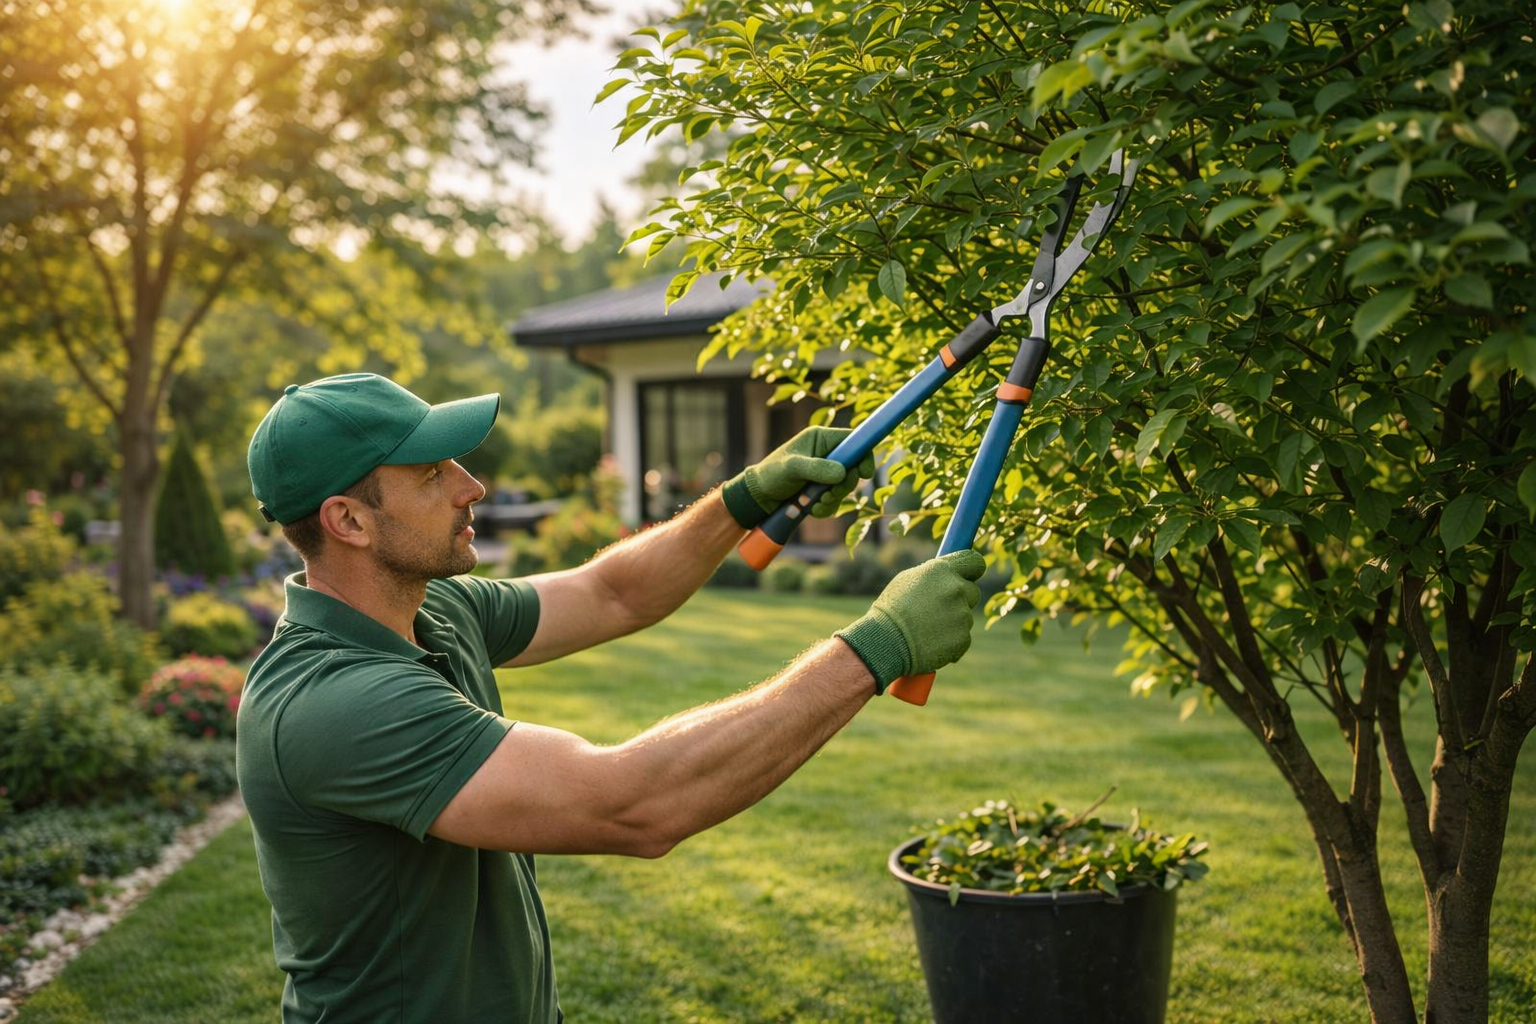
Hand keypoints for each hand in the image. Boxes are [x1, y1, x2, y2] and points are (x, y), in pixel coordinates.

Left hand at [720, 426, 876, 528]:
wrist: (758, 497)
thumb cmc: (771, 474)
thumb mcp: (792, 468)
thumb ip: (816, 468)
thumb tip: (842, 472)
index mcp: (821, 439)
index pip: (853, 441)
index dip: (863, 455)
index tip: (864, 474)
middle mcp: (826, 454)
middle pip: (853, 468)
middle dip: (843, 485)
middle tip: (828, 494)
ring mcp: (825, 473)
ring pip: (844, 488)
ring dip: (832, 500)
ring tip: (813, 504)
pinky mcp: (822, 490)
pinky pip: (835, 501)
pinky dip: (825, 508)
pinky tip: (810, 510)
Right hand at [835, 550, 986, 692]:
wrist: (885, 642)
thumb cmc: (891, 609)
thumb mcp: (907, 580)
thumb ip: (934, 576)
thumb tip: (947, 575)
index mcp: (942, 570)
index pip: (974, 562)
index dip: (972, 570)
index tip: (969, 576)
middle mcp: (956, 589)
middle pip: (973, 591)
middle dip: (961, 598)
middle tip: (938, 609)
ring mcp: (962, 614)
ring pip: (965, 616)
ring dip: (952, 621)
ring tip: (927, 628)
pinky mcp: (963, 638)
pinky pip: (962, 636)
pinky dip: (950, 641)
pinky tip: (931, 642)